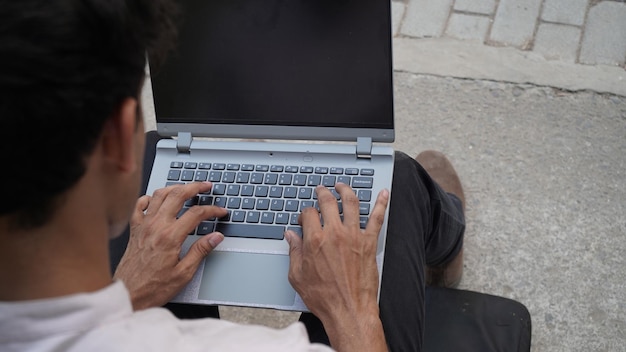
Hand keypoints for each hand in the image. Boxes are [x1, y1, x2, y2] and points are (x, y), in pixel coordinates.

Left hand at [113, 182, 227, 309]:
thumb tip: (215, 237)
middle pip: (178, 195)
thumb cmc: (152, 288)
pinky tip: (157, 199)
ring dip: (175, 187)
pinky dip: (150, 197)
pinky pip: (140, 205)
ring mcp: (143, 226)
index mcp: (170, 237)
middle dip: (195, 187)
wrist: (127, 295)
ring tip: (186, 188)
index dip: (212, 210)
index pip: (197, 213)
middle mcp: (156, 226)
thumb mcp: (183, 273)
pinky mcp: (135, 230)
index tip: (220, 212)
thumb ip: (200, 251)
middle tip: (206, 186)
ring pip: (159, 195)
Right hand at [286, 183, 389, 351]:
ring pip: (351, 203)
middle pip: (328, 202)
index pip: (308, 214)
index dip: (305, 213)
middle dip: (323, 193)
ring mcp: (354, 237)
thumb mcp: (298, 276)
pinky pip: (377, 218)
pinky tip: (383, 194)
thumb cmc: (324, 298)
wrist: (349, 310)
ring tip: (342, 186)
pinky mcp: (369, 243)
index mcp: (314, 240)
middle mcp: (334, 234)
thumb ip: (294, 252)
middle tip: (321, 190)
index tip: (305, 216)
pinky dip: (381, 203)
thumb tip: (290, 237)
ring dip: (346, 191)